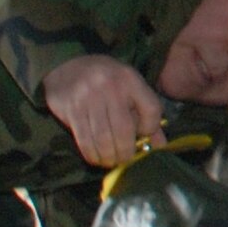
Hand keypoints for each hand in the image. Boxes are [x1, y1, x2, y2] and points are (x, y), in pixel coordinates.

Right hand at [41, 55, 165, 168]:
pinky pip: (84, 140)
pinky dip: (92, 155)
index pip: (152, 110)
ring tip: (110, 161)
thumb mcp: (129, 88)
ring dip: (108, 157)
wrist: (67, 65)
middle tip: (124, 160)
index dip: (150, 129)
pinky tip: (96, 157)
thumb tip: (160, 146)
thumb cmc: (105, 81)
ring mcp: (89, 97)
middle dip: (125, 153)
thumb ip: (146, 115)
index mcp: (130, 79)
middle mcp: (111, 86)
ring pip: (103, 139)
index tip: (142, 136)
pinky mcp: (72, 109)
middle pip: (124, 131)